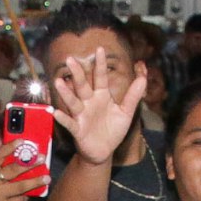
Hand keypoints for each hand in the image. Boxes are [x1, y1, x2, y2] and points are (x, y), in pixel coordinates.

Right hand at [48, 50, 144, 166]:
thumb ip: (133, 96)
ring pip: (73, 102)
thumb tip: (143, 78)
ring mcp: (82, 116)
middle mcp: (89, 103)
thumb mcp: (126, 113)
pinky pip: (70, 123)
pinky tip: (56, 112)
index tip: (100, 49)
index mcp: (101, 96)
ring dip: (66, 93)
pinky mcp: (78, 130)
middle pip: (83, 86)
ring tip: (59, 82)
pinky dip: (63, 119)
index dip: (100, 64)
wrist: (104, 151)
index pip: (101, 77)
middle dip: (77, 73)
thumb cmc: (113, 130)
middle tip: (70, 59)